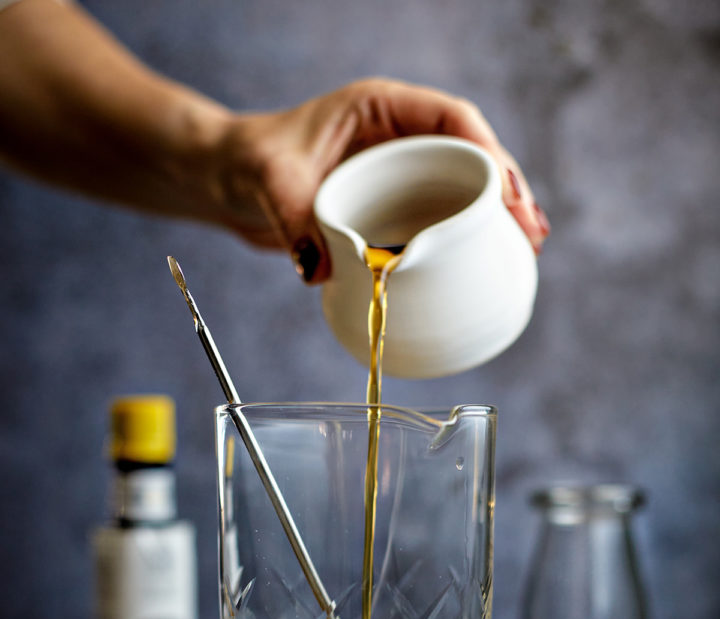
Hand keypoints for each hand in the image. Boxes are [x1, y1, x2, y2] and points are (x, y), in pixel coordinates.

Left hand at [215, 78, 549, 282]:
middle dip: (508, 192)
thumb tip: (322, 271)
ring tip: (524, 252)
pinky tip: (481, 267)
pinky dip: (460, 240)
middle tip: (532, 234)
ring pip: (459, 189)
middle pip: (471, 156)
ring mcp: (395, 172)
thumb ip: (293, 220)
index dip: (491, 155)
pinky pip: (434, 217)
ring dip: (494, 219)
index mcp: (380, 108)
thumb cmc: (248, 161)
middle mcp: (395, 136)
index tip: (510, 196)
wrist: (226, 179)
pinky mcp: (387, 205)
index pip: (453, 121)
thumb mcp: (268, 181)